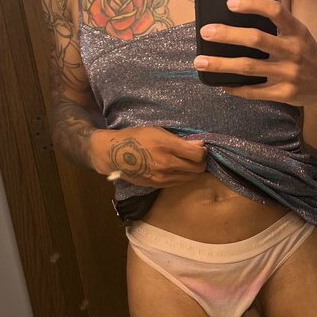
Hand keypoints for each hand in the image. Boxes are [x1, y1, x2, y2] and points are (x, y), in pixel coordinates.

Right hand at [90, 126, 206, 186]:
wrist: (113, 154)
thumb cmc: (136, 137)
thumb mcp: (157, 131)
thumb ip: (180, 140)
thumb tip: (200, 145)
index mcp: (166, 146)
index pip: (197, 155)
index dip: (202, 151)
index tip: (199, 147)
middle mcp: (166, 164)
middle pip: (198, 168)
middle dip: (200, 162)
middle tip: (195, 156)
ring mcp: (162, 177)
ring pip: (190, 177)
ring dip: (193, 170)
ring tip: (187, 162)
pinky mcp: (158, 185)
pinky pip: (179, 182)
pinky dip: (183, 176)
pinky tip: (177, 169)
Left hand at [194, 0, 316, 104]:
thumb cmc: (307, 57)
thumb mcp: (301, 37)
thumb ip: (280, 26)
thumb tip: (242, 13)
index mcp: (299, 32)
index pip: (276, 11)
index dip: (252, 4)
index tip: (229, 3)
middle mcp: (295, 52)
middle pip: (256, 39)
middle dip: (227, 34)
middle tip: (206, 32)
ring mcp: (290, 74)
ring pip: (249, 67)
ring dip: (222, 64)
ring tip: (201, 61)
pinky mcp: (284, 94)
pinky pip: (254, 91)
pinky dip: (235, 88)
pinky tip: (221, 83)